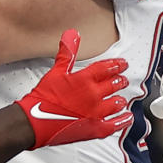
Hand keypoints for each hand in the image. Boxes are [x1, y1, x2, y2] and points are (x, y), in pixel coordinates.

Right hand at [17, 29, 131, 148]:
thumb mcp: (55, 71)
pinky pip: (114, 125)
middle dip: (119, 81)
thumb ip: (67, 53)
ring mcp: (96, 113)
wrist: (36, 122)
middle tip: (123, 79)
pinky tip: (126, 118)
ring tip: (122, 98)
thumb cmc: (43, 98)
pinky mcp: (95, 129)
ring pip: (115, 104)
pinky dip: (122, 121)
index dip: (116, 65)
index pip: (106, 68)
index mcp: (84, 79)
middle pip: (113, 85)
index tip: (122, 64)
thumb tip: (72, 34)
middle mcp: (93, 95)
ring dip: (120, 100)